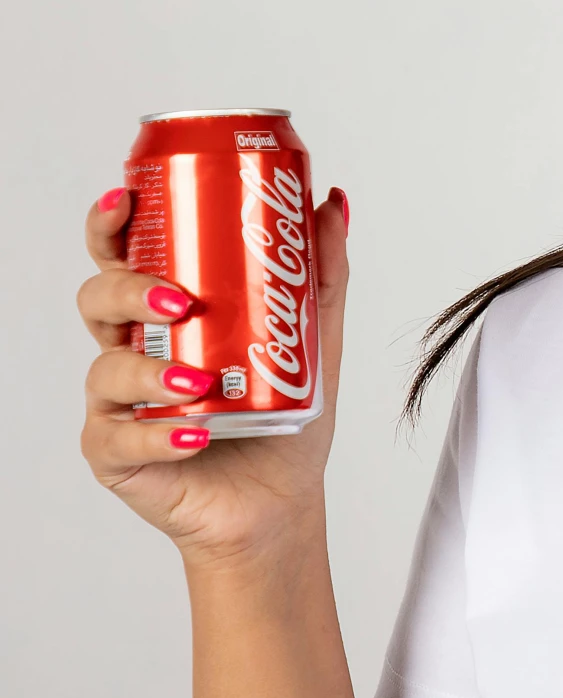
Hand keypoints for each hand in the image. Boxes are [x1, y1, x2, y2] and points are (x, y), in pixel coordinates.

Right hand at [77, 185, 349, 566]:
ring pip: (106, 367)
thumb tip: (330, 201)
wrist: (281, 499)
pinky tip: (194, 434)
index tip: (127, 198)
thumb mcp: (314, 337)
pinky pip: (120, 437)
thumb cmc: (283, 413)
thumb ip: (321, 272)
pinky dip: (159, 434)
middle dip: (130, 290)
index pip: (124, 254)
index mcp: (165, 311)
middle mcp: (132, 348)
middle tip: (180, 301)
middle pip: (99, 298)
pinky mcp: (115, 453)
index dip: (111, 223)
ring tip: (198, 382)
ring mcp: (118, 402)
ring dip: (149, 370)